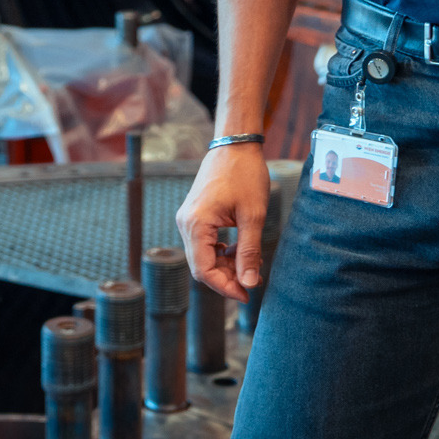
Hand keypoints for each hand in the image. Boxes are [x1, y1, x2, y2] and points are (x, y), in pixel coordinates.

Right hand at [176, 143, 269, 301]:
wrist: (235, 144)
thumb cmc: (245, 174)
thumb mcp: (253, 216)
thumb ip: (249, 252)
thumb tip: (249, 284)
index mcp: (196, 223)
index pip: (203, 270)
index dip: (224, 287)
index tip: (247, 294)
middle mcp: (185, 223)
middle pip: (200, 266)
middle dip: (226, 278)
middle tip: (253, 282)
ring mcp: (188, 218)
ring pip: (202, 256)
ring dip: (224, 266)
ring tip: (250, 265)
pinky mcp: (194, 215)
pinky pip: (204, 244)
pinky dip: (221, 253)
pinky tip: (240, 251)